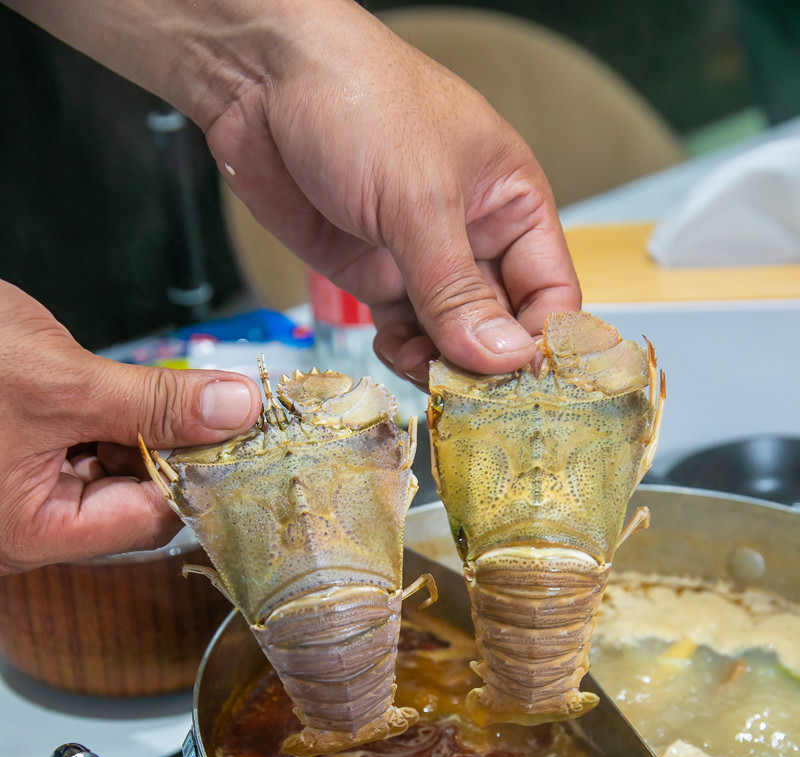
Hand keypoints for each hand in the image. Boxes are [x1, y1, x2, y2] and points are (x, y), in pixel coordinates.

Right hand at [0, 282, 260, 571]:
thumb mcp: (60, 379)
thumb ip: (154, 402)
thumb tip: (234, 409)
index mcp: (31, 531)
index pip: (148, 523)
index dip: (197, 476)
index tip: (237, 432)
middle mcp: (24, 525)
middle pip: (131, 500)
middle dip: (167, 448)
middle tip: (208, 400)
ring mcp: (16, 493)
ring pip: (109, 471)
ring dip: (138, 429)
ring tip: (152, 388)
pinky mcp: (13, 458)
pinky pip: (80, 448)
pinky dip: (106, 419)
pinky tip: (115, 388)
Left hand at [202, 0, 580, 383]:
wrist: (260, 78)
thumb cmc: (357, 98)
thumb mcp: (418, 198)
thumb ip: (456, 288)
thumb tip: (501, 358)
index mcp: (512, 201)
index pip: (551, 291)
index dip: (544, 343)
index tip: (529, 391)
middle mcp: (475, 235)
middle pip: (504, 324)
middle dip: (491, 367)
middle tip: (478, 407)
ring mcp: (422, 260)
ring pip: (453, 338)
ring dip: (444, 369)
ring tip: (432, 386)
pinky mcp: (375, 276)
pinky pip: (406, 333)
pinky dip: (404, 356)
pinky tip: (397, 359)